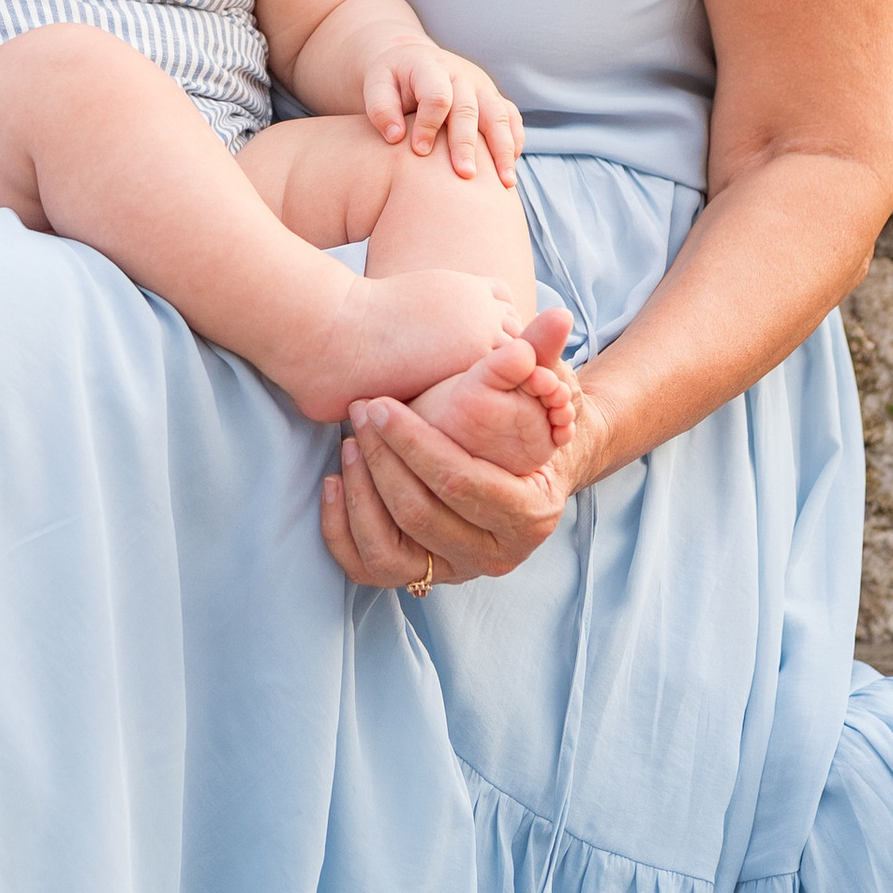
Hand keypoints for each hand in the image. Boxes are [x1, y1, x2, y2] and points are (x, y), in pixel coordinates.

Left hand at [319, 365, 600, 592]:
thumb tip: (557, 314)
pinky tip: (334, 482)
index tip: (380, 405)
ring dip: (361, 493)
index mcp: (530, 513)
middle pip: (420, 515)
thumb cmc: (528, 423)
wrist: (523, 470)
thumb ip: (541, 353)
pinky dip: (342, 529)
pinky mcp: (421, 577)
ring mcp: (456, 571)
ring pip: (391, 549)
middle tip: (358, 413)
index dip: (414, 444)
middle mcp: (495, 555)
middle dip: (382, 461)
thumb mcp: (541, 389)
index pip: (461, 482)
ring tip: (347, 443)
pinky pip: (368, 567)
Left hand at [361, 43, 522, 183]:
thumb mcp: (377, 85)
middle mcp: (461, 74)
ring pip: (499, 116)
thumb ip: (381, 108)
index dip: (429, 124)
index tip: (419, 151)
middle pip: (470, 110)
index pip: (437, 96)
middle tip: (465, 175)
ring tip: (505, 182)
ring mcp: (482, 86)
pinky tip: (509, 169)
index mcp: (431, 67)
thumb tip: (395, 137)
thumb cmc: (392, 81)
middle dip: (467, 144)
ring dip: (502, 149)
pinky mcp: (493, 99)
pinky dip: (514, 143)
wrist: (413, 62)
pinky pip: (512, 119)